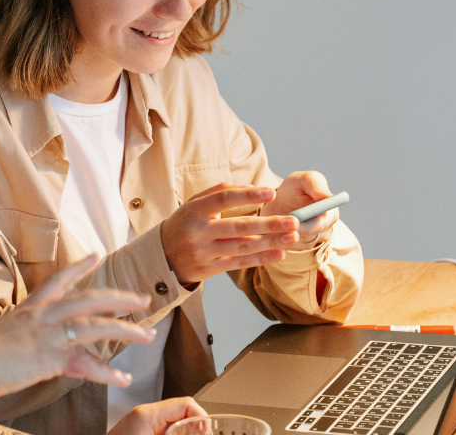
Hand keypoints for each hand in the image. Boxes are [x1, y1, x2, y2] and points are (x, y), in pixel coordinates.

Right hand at [0, 255, 154, 400]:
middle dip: (119, 298)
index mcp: (30, 309)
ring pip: (96, 327)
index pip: (59, 281)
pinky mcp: (50, 358)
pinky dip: (107, 373)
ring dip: (126, 331)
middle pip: (89, 300)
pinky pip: (87, 364)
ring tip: (147, 336)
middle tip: (143, 298)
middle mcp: (43, 317)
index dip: (79, 267)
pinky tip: (123, 378)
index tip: (96, 254)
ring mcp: (48, 336)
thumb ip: (17, 336)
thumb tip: (23, 344)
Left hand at [108, 397, 206, 434]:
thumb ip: (179, 432)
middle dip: (196, 428)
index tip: (209, 432)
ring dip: (186, 431)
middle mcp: (145, 415)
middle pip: (182, 414)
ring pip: (175, 424)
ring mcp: (142, 425)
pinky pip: (164, 430)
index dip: (202, 418)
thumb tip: (201, 428)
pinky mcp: (141, 432)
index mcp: (147, 414)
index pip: (185, 404)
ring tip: (197, 433)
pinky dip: (176, 434)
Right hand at [161, 183, 299, 283]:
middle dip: (269, 223)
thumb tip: (252, 187)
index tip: (271, 192)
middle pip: (238, 226)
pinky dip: (260, 259)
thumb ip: (221, 191)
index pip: (223, 199)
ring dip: (271, 242)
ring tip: (293, 237)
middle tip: (294, 221)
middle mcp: (199, 231)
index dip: (248, 195)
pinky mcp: (210, 269)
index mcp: (195, 210)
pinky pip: (239, 263)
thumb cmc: (185, 223)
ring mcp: (204, 251)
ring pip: (242, 246)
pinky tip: (279, 253)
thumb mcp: (195, 203)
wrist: (162, 255)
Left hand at [260, 171, 337, 250]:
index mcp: (331, 213)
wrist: (279, 202)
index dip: (310, 223)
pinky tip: (268, 232)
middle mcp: (325, 230)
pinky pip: (287, 247)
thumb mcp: (303, 180)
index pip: (323, 222)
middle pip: (309, 235)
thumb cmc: (295, 188)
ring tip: (270, 225)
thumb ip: (315, 184)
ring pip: (297, 242)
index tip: (295, 220)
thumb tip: (328, 196)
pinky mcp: (298, 248)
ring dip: (283, 233)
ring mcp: (312, 241)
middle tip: (277, 224)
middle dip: (292, 229)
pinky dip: (276, 239)